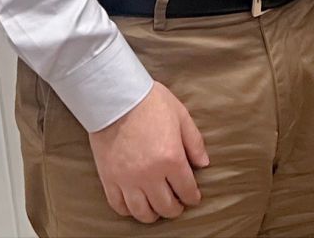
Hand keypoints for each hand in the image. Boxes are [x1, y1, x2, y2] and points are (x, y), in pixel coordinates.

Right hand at [87, 81, 208, 223]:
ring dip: (153, 215)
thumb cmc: (150, 102)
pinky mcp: (109, 179)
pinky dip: (129, 211)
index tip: (193, 198)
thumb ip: (194, 143)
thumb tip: (203, 164)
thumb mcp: (181, 116)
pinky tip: (135, 206)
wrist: (115, 97)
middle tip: (177, 205)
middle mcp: (150, 174)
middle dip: (175, 209)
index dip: (192, 197)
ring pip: (142, 212)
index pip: (186, 190)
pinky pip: (119, 206)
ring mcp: (127, 179)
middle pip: (165, 206)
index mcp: (171, 158)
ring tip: (157, 209)